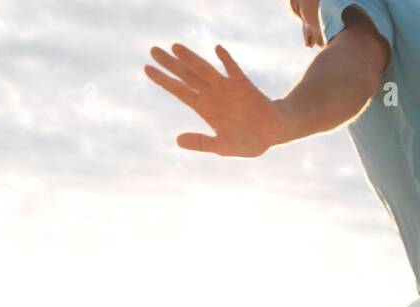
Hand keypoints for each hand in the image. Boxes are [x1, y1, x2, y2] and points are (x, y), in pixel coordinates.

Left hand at [144, 44, 283, 157]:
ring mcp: (227, 87)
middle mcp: (212, 94)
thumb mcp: (223, 147)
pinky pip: (233, 69)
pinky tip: (217, 49)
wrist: (272, 134)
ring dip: (191, 58)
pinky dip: (226, 60)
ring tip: (175, 47)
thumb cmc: (247, 142)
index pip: (179, 91)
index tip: (147, 68)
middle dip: (171, 64)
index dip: (163, 80)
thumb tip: (177, 141)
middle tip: (153, 50)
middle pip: (187, 76)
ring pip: (205, 70)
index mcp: (204, 108)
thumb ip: (202, 143)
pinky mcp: (244, 84)